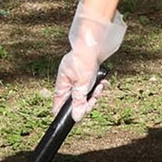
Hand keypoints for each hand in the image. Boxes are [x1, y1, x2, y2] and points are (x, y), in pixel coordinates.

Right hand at [53, 1, 126, 120]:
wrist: (91, 44)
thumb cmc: (83, 62)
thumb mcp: (82, 85)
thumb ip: (78, 101)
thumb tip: (76, 117)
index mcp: (62, 84)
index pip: (59, 105)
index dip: (65, 113)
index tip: (74, 117)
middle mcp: (67, 81)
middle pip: (75, 100)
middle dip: (87, 100)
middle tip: (94, 97)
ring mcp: (75, 77)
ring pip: (85, 93)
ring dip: (94, 92)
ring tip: (99, 86)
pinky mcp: (84, 73)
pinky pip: (90, 84)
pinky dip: (96, 85)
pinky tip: (102, 82)